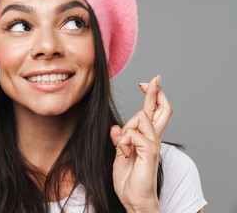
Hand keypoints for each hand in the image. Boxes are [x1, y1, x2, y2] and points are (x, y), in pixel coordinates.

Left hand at [110, 75, 172, 212]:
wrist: (134, 199)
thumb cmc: (129, 179)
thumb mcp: (120, 155)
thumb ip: (120, 140)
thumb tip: (116, 127)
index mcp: (147, 138)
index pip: (153, 112)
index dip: (152, 96)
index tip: (147, 83)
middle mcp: (153, 138)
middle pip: (162, 109)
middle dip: (156, 92)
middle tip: (154, 78)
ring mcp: (153, 143)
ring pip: (141, 116)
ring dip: (126, 129)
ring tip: (124, 148)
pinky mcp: (150, 150)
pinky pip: (132, 134)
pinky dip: (123, 142)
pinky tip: (125, 154)